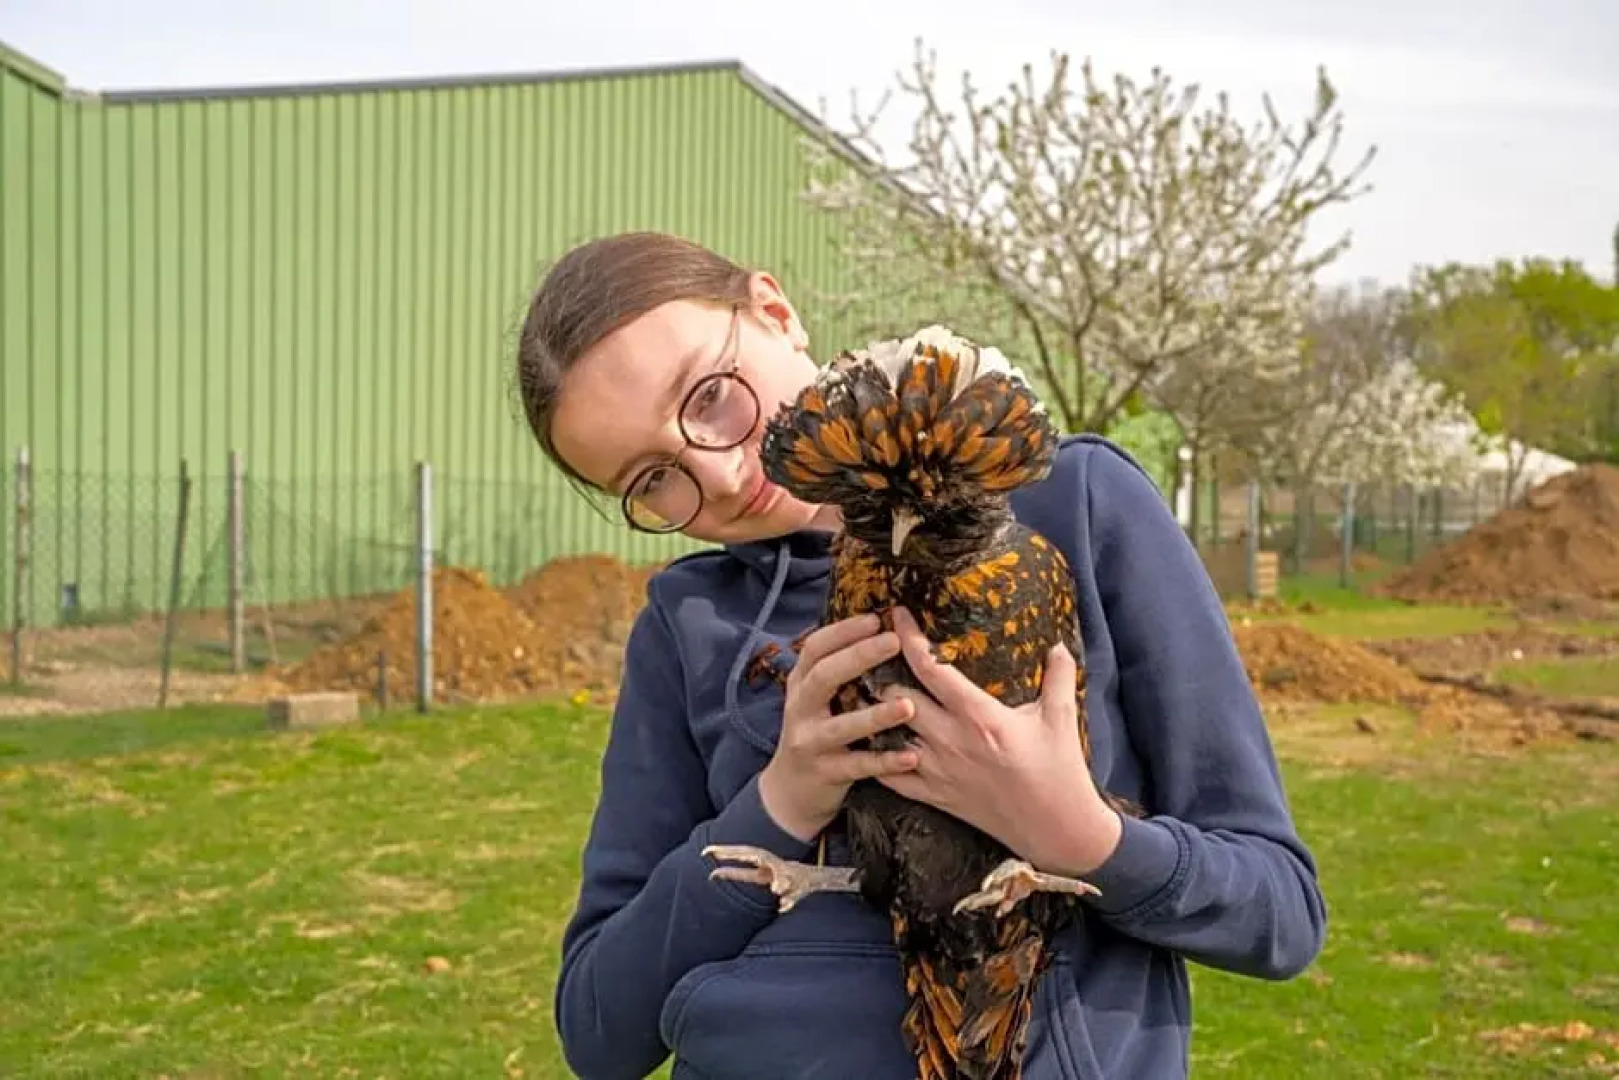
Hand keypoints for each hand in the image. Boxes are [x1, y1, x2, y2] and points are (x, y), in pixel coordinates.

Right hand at [758, 614, 919, 842]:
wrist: (791, 790)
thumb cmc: (816, 731)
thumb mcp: (815, 697)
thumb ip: (838, 669)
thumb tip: (877, 627)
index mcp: (801, 683)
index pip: (815, 648)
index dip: (843, 631)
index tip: (875, 618)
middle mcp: (800, 708)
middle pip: (825, 677)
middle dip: (858, 657)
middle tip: (893, 641)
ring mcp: (810, 742)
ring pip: (842, 726)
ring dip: (876, 715)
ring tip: (908, 705)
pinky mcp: (825, 773)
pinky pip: (858, 766)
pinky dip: (885, 762)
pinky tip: (911, 756)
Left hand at [877, 608, 1122, 876]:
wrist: (1056, 829)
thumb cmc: (1060, 771)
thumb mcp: (1061, 718)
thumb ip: (1058, 676)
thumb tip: (1057, 643)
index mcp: (980, 716)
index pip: (932, 668)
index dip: (909, 637)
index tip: (897, 613)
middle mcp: (951, 741)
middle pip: (897, 696)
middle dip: (883, 670)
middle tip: (876, 651)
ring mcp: (938, 771)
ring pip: (886, 733)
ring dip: (876, 710)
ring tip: (864, 687)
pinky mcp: (934, 796)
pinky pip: (890, 774)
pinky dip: (876, 754)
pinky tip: (868, 737)